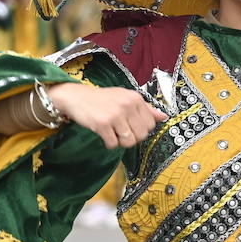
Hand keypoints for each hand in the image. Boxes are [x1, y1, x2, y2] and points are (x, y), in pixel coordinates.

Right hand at [48, 83, 165, 149]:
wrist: (76, 97)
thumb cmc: (102, 99)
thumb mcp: (125, 98)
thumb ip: (145, 108)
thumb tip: (164, 117)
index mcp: (135, 98)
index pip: (151, 124)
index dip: (142, 130)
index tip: (132, 127)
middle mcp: (127, 105)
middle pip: (141, 135)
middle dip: (132, 138)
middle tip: (121, 132)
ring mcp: (115, 114)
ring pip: (129, 142)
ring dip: (120, 142)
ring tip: (113, 134)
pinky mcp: (102, 124)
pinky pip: (113, 144)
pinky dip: (109, 144)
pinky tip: (104, 135)